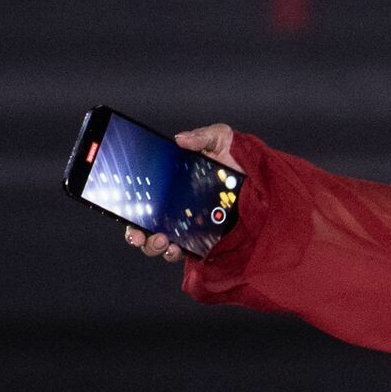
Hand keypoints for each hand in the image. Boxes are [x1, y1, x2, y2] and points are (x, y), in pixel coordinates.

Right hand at [120, 124, 234, 262]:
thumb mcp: (221, 140)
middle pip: (147, 226)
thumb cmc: (240, 160)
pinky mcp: (207, 240)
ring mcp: (191, 226)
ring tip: (162, 241)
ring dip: (154, 247)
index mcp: (173, 186)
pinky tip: (178, 249)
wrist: (265, 180)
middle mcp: (178, 208)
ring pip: (162, 244)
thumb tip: (180, 139)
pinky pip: (187, 252)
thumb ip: (202, 137)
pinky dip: (177, 254)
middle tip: (139, 235)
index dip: (129, 209)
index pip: (143, 200)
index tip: (125, 214)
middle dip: (136, 234)